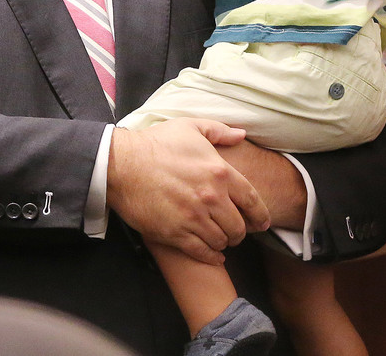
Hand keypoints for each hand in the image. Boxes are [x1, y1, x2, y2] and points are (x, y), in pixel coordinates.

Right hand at [108, 118, 270, 264]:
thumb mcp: (191, 127)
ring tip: (221, 240)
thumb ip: (220, 131)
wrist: (123, 165)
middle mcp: (212, 198)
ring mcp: (194, 218)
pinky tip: (214, 256)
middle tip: (236, 232)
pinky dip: (211, 257)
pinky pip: (202, 252)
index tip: (263, 223)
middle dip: (240, 232)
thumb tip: (241, 134)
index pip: (252, 200)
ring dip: (224, 243)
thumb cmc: (157, 144)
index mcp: (220, 172)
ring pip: (222, 241)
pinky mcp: (175, 233)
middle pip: (239, 226)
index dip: (261, 215)